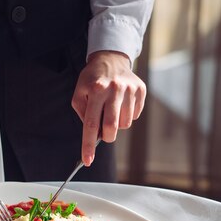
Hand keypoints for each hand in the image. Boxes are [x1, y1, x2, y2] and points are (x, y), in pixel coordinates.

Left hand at [71, 51, 146, 165]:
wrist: (111, 59)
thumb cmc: (92, 79)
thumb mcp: (79, 92)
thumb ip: (83, 114)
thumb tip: (94, 134)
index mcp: (96, 90)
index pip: (91, 124)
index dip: (88, 145)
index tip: (88, 161)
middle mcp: (114, 89)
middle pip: (111, 127)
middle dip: (106, 136)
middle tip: (103, 133)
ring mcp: (130, 90)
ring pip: (124, 124)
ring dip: (117, 124)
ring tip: (112, 109)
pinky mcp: (140, 91)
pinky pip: (134, 116)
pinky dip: (126, 115)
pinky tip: (121, 103)